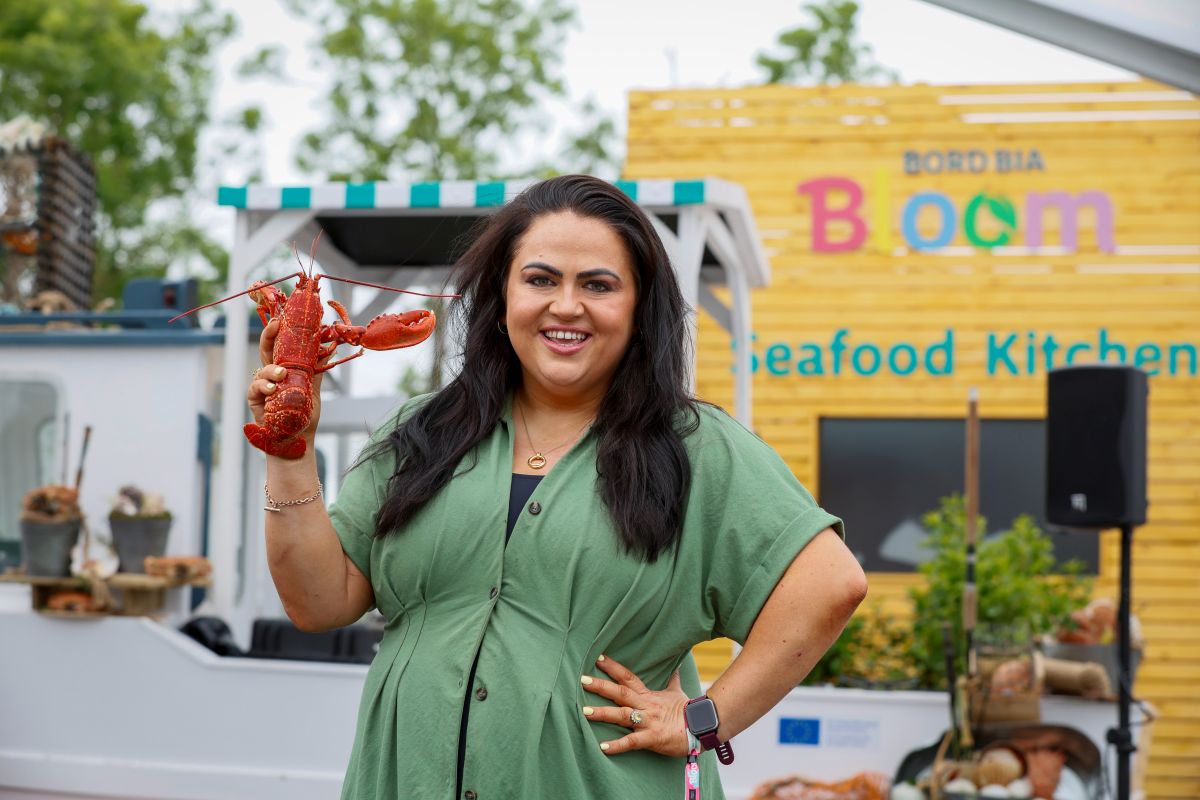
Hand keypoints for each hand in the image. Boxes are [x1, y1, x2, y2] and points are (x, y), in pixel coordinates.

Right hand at [246, 318, 330, 445]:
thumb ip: (316, 369)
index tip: (285, 316)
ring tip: (281, 374)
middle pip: (266, 349)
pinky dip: (263, 386)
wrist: (298, 438)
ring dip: (271, 369)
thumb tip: (327, 348)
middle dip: (269, 335)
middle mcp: (272, 374)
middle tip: (276, 325)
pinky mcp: (255, 400)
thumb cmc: (304, 413)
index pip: (281, 345)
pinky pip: (255, 388)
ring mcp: (262, 386)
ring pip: (262, 368)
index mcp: (285, 368)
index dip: (281, 330)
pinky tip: (272, 388)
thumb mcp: (313, 388)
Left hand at [581, 655, 689, 757]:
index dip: (613, 667)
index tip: (598, 658)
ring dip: (603, 713)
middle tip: (582, 679)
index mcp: (648, 695)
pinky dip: (617, 745)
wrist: (702, 727)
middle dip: (601, 686)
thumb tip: (676, 669)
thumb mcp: (678, 693)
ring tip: (585, 711)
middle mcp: (645, 706)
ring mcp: (648, 721)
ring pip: (622, 715)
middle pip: (620, 692)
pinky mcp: (652, 738)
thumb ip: (673, 682)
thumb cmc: (688, 711)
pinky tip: (602, 747)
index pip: (628, 677)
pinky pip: (632, 742)